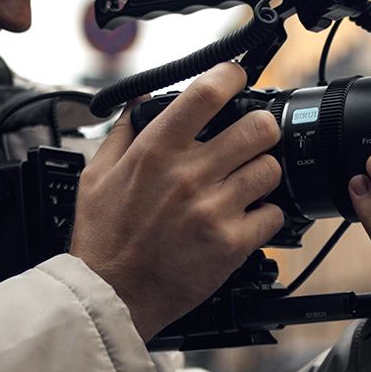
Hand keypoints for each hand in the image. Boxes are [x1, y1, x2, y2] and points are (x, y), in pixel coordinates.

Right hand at [69, 62, 284, 340]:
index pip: (206, 94)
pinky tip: (247, 217)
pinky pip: (274, 214)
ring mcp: (214, 209)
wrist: (111, 295)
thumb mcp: (96, 175)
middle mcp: (188, 175)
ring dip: (263, 172)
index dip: (231, 76)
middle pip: (257, 127)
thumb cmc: (103, 239)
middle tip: (254, 137)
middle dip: (261, 128)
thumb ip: (124, 133)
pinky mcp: (232, 243)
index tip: (237, 77)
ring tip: (247, 182)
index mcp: (156, 151)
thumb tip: (142, 101)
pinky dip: (266, 215)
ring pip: (271, 168)